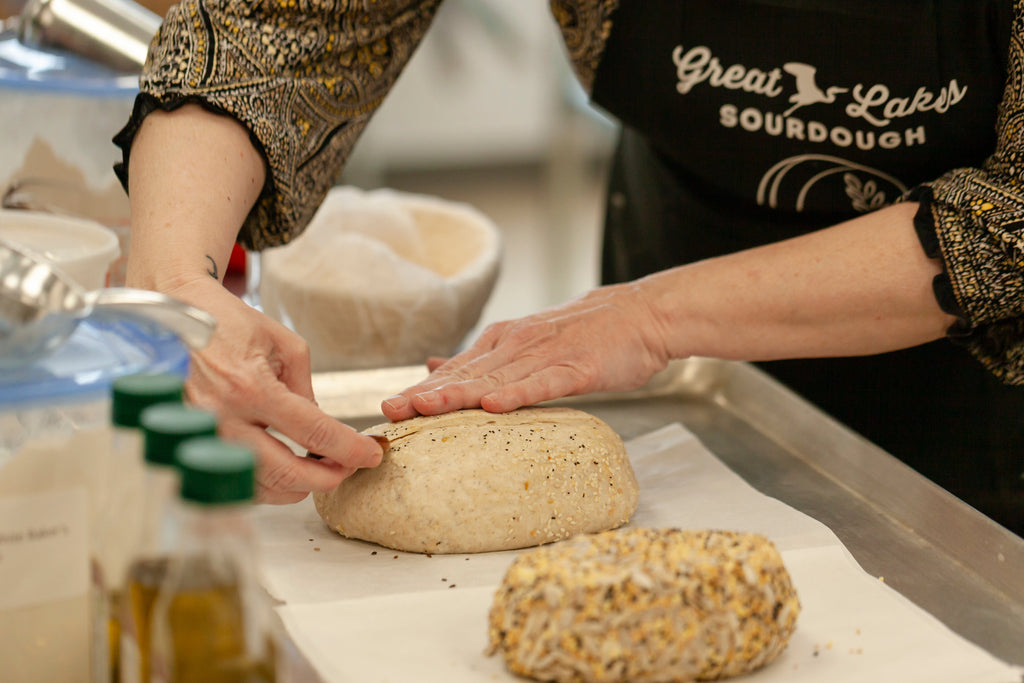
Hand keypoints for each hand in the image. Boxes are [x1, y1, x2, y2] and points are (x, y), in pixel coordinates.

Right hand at [165, 277, 383, 503]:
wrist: (174, 313)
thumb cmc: (228, 322)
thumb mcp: (283, 344)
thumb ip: (305, 389)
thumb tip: (320, 427)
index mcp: (251, 387)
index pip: (312, 431)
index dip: (348, 448)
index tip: (370, 454)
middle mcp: (223, 418)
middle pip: (286, 473)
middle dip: (327, 478)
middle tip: (347, 468)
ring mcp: (201, 437)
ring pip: (258, 486)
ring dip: (296, 486)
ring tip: (317, 469)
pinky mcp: (188, 445)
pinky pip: (231, 481)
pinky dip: (264, 484)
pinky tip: (282, 471)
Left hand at [381, 280, 671, 420]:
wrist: (639, 315)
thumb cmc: (584, 337)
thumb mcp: (524, 342)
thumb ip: (481, 359)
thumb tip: (433, 366)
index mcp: (502, 343)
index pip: (454, 371)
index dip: (420, 389)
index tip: (386, 409)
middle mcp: (516, 346)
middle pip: (465, 375)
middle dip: (425, 394)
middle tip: (390, 411)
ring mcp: (546, 355)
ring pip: (495, 378)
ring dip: (458, 394)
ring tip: (424, 409)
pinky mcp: (577, 367)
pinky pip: (544, 383)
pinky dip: (519, 393)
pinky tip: (496, 406)